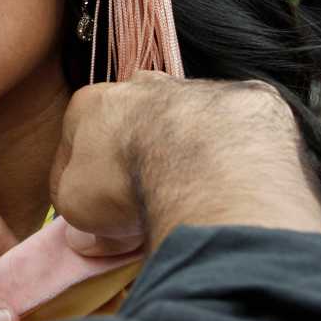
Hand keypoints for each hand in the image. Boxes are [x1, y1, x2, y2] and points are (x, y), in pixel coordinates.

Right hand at [50, 72, 320, 255]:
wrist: (204, 163)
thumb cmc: (126, 180)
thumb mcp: (77, 207)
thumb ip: (77, 213)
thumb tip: (89, 235)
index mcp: (93, 103)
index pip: (76, 143)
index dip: (80, 182)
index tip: (93, 214)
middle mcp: (141, 85)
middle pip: (132, 125)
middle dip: (134, 156)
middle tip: (144, 201)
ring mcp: (194, 88)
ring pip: (183, 122)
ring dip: (184, 152)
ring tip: (192, 196)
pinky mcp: (244, 100)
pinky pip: (232, 131)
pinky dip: (230, 154)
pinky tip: (231, 184)